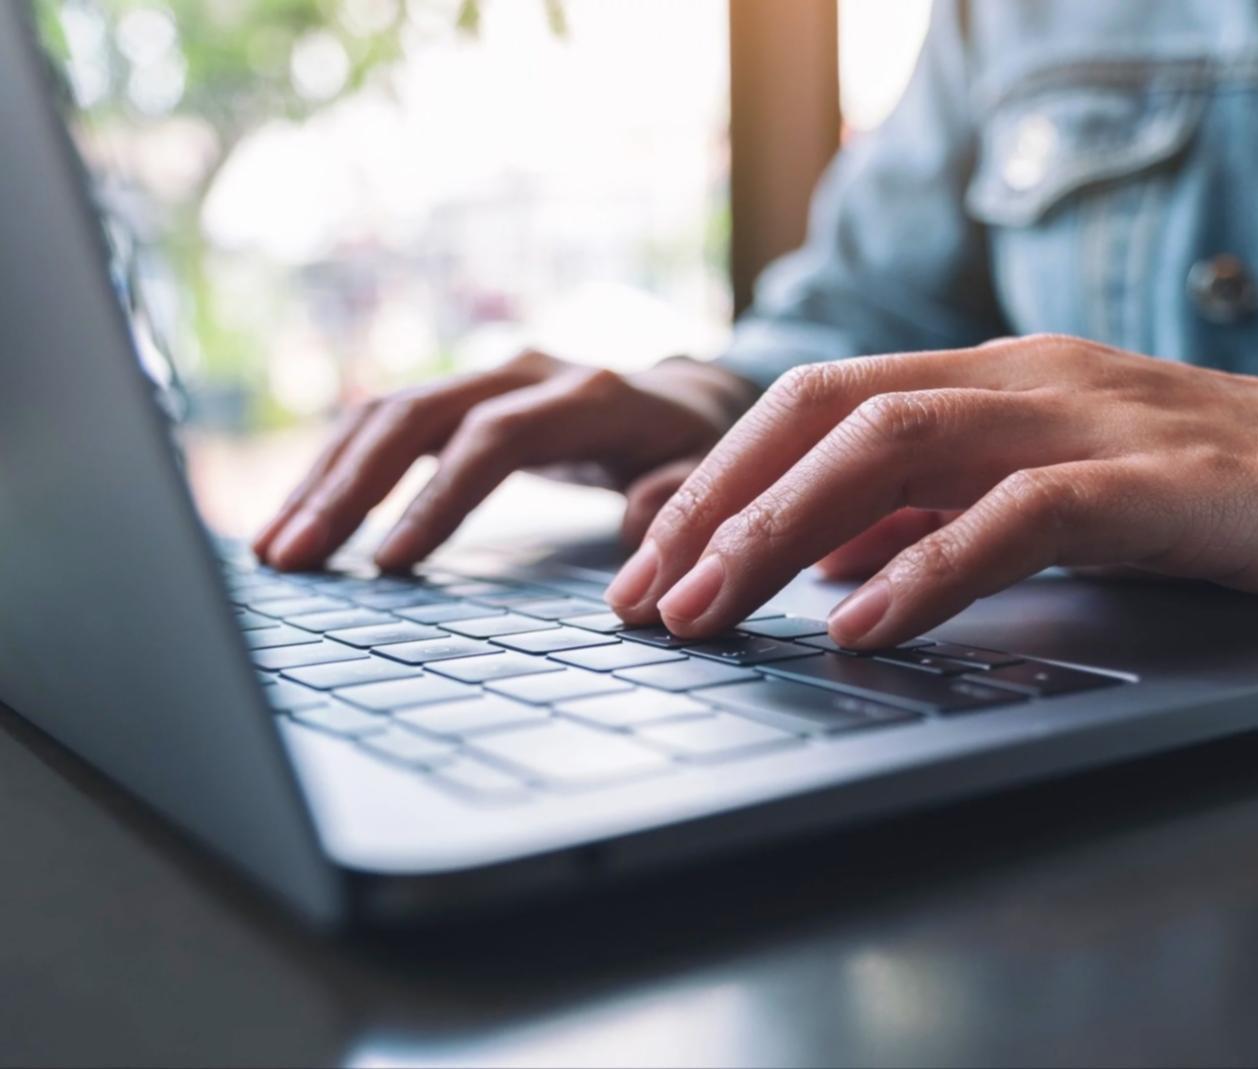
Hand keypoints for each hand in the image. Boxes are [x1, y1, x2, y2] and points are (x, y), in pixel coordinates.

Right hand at [253, 350, 757, 570]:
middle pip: (416, 416)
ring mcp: (484, 379)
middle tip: (290, 558)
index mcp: (587, 396)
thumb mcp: (710, 471)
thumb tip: (637, 523)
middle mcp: (523, 374)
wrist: (685, 396)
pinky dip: (338, 470)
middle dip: (348, 488)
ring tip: (272, 549)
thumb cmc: (693, 447)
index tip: (389, 563)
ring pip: (384, 414)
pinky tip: (301, 519)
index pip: (493, 438)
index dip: (438, 497)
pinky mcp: (460, 399)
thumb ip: (682, 497)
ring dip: (323, 480)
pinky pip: (384, 426)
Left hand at [605, 334, 1257, 647]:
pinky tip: (861, 624)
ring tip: (709, 612)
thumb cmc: (1220, 497)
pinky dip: (931, 565)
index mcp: (992, 382)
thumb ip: (942, 515)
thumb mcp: (1049, 498)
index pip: (813, 407)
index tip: (644, 562)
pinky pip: (1025, 511)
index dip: (718, 481)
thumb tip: (823, 560)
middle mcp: (1025, 380)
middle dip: (719, 505)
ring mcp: (1095, 419)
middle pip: (826, 411)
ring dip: (784, 531)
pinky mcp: (1168, 481)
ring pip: (899, 443)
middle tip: (643, 600)